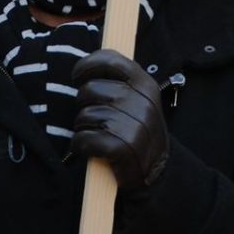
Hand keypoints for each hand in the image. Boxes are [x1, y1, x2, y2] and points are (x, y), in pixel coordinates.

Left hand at [70, 48, 168, 189]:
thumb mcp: (140, 100)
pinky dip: (80, 145)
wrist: (157, 172)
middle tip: (93, 116)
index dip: (87, 65)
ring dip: (83, 127)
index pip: (111, 60)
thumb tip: (87, 65)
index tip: (77, 75)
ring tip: (96, 134)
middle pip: (91, 89)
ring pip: (85, 115)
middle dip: (83, 104)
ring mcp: (134, 126)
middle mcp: (142, 102)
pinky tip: (89, 149)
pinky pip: (84, 139)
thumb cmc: (139, 131)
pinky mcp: (123, 149)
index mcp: (146, 85)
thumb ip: (120, 81)